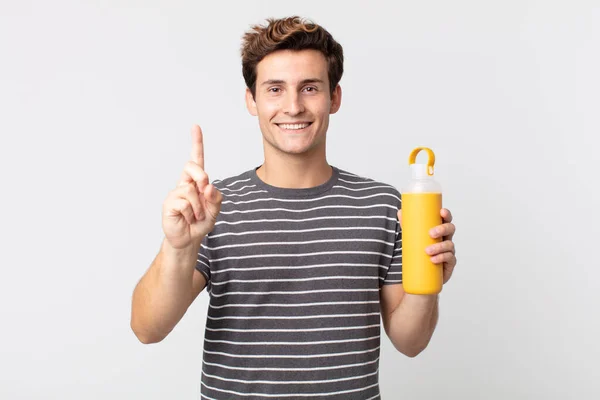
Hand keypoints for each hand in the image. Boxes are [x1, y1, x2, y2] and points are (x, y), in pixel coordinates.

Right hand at [162, 125, 221, 248]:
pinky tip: (187, 219)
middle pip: (192, 166)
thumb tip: (208, 185)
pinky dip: (191, 214)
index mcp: (196, 182)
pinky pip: (185, 204)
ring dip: (199, 208)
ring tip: (196, 217)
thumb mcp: (215, 210)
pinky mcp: (168, 204)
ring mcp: (175, 193)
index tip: (195, 127)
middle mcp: (184, 184)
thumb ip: (216, 197)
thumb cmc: (201, 222)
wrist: (189, 239)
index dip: (196, 143)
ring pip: (191, 190)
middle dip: (201, 176)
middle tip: (205, 192)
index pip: (196, 159)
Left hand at [397, 208, 456, 283]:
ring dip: (439, 247)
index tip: (442, 212)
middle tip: (431, 233)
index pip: (446, 220)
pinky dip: (441, 258)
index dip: (446, 215)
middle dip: (442, 229)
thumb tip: (399, 212)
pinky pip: (449, 259)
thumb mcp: (412, 238)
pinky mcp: (449, 263)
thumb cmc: (419, 253)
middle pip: (450, 229)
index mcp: (439, 231)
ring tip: (427, 251)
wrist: (421, 274)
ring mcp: (449, 251)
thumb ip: (407, 226)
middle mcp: (446, 239)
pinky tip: (433, 260)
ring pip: (449, 245)